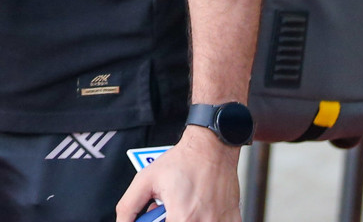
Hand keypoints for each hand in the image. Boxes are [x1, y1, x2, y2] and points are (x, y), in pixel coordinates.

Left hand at [115, 128, 240, 221]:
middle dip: (170, 220)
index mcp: (182, 218)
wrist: (212, 148)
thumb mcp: (146, 180)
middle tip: (167, 212)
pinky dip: (205, 220)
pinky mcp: (232, 221)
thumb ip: (129, 207)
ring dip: (186, 220)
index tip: (155, 217)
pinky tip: (199, 209)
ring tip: (182, 209)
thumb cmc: (182, 161)